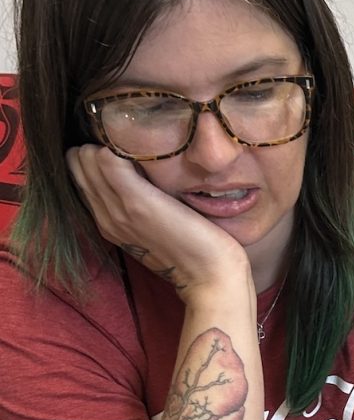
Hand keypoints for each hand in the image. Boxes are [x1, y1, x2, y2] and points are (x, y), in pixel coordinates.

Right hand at [66, 145, 250, 300]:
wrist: (210, 276)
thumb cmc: (193, 250)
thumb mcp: (156, 227)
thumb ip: (139, 206)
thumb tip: (139, 175)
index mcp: (108, 223)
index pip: (79, 176)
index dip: (95, 157)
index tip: (124, 153)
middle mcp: (106, 217)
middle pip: (76, 164)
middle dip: (97, 147)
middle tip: (131, 148)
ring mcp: (118, 210)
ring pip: (86, 158)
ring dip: (108, 144)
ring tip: (138, 148)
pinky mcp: (136, 202)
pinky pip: (106, 159)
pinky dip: (119, 146)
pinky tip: (143, 149)